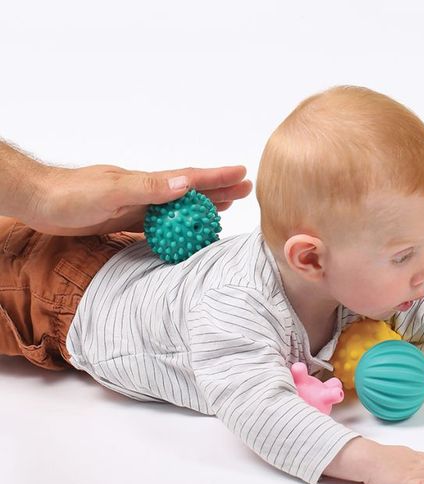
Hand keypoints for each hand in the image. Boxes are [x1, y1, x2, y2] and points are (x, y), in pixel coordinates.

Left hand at [27, 163, 251, 234]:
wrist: (38, 201)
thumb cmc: (70, 194)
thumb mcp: (112, 190)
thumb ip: (149, 188)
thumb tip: (185, 183)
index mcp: (147, 182)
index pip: (189, 178)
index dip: (217, 177)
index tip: (243, 173)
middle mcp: (146, 192)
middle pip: (189, 191)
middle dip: (219, 189)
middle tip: (246, 189)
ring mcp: (136, 205)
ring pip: (178, 207)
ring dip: (202, 205)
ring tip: (226, 205)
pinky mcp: (124, 220)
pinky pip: (159, 224)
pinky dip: (177, 225)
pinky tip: (184, 229)